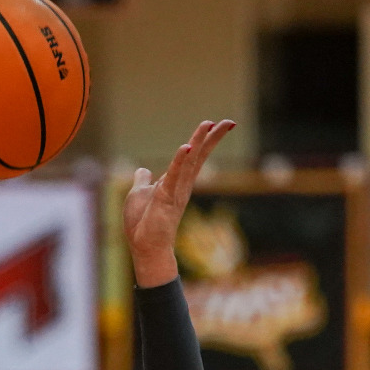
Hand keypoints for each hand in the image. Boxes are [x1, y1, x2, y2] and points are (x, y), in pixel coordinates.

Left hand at [124, 119, 236, 287]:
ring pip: (191, 161)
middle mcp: (181, 184)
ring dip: (199, 141)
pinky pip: (174, 175)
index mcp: (175, 182)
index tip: (216, 124)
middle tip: (230, 122)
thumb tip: (143, 170)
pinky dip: (180, 160)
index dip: (204, 140)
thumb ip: (143, 181)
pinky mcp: (167, 197)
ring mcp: (176, 191)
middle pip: (199, 156)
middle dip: (213, 138)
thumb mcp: (139, 195)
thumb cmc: (143, 224)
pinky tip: (187, 146)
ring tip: (209, 124)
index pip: (193, 157)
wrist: (144, 248)